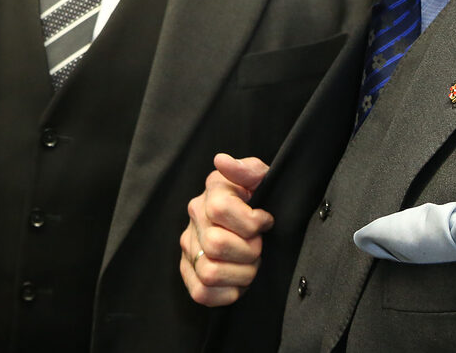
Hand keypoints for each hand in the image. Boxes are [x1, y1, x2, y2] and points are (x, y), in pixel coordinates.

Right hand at [180, 153, 274, 307]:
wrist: (261, 226)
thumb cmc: (264, 203)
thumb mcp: (266, 181)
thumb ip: (250, 170)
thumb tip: (223, 161)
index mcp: (214, 191)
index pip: (220, 209)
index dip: (251, 222)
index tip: (265, 222)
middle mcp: (196, 216)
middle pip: (215, 244)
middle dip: (248, 251)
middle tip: (258, 247)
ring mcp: (189, 244)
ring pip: (209, 272)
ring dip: (240, 274)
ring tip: (250, 264)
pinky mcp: (189, 271)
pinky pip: (201, 292)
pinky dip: (226, 292)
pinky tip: (237, 279)